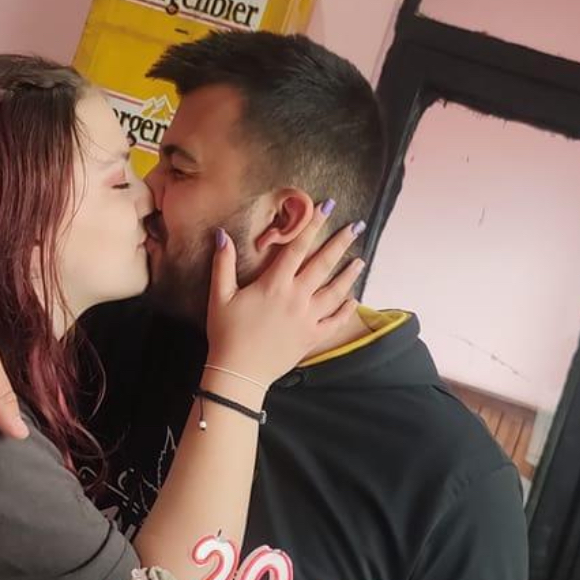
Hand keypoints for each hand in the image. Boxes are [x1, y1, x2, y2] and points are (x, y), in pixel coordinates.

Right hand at [205, 205, 365, 392]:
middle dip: (340, 243)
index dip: (312, 225)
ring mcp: (307, 318)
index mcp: (274, 284)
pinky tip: (353, 299)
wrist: (239, 372)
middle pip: (323, 264)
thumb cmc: (226, 333)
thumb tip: (222, 234)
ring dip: (349, 274)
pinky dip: (346, 310)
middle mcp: (296, 297)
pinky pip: (335, 321)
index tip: (325, 207)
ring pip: (335, 291)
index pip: (298, 247)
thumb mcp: (219, 296)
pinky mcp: (312, 337)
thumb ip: (223, 264)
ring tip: (360, 260)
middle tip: (356, 226)